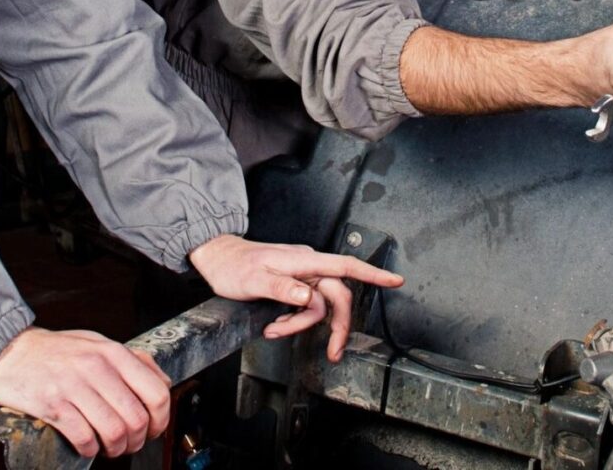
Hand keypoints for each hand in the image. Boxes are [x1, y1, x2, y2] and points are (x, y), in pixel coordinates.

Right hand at [0, 327, 170, 458]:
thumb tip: (163, 383)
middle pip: (136, 418)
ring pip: (113, 432)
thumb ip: (133, 361)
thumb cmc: (58, 351)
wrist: (11, 351)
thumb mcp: (100, 344)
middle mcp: (97, 368)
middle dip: (137, 440)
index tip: (153, 429)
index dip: (161, 420)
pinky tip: (87, 446)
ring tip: (109, 448)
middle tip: (129, 444)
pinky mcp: (53, 405)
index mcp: (113, 353)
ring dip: (115, 449)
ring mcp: (74, 386)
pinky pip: (84, 438)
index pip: (156, 392)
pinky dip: (90, 450)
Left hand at [188, 235, 404, 361]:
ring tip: (276, 331)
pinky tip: (276, 325)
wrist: (218, 259)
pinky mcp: (294, 285)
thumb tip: (308, 296)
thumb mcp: (254, 280)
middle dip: (337, 325)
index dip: (372, 274)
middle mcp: (307, 266)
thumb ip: (282, 288)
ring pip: (319, 306)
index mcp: (303, 260)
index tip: (395, 281)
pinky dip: (294, 320)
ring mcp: (302, 275)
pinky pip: (305, 306)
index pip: (345, 266)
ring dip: (302, 325)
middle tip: (334, 353)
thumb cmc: (233, 266)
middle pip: (337, 296)